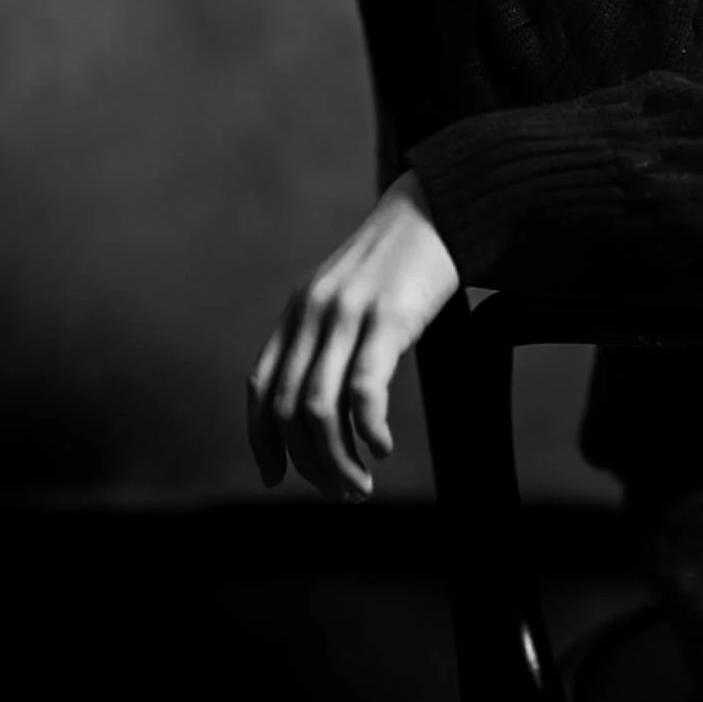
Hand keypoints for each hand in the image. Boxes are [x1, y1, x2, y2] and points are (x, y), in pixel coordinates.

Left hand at [245, 169, 460, 500]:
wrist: (441, 206)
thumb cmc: (404, 259)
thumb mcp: (351, 293)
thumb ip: (330, 334)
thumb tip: (327, 401)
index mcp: (299, 311)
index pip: (261, 389)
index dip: (263, 441)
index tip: (276, 478)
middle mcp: (313, 314)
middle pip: (288, 410)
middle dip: (309, 465)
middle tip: (341, 495)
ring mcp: (347, 316)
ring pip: (318, 409)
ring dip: (336, 461)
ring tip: (361, 485)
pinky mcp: (388, 318)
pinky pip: (362, 389)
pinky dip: (367, 430)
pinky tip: (383, 448)